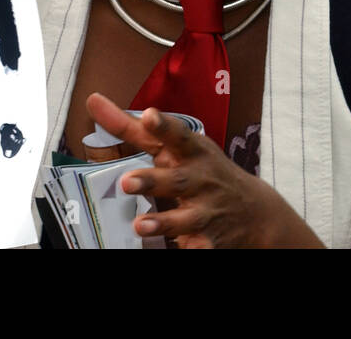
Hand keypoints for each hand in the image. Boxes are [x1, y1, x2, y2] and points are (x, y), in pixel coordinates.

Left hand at [85, 93, 320, 247]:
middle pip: (177, 180)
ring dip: (163, 223)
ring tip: (139, 225)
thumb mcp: (177, 147)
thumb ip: (133, 128)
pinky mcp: (210, 242)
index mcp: (192, 153)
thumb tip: (94, 101)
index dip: (164, 126)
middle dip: (153, 181)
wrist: (256, 213)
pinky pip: (199, 248)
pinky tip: (184, 250)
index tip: (149, 116)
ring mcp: (206, 212)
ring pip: (185, 219)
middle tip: (127, 182)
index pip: (178, 136)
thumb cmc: (204, 171)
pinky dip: (192, 250)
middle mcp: (201, 180)